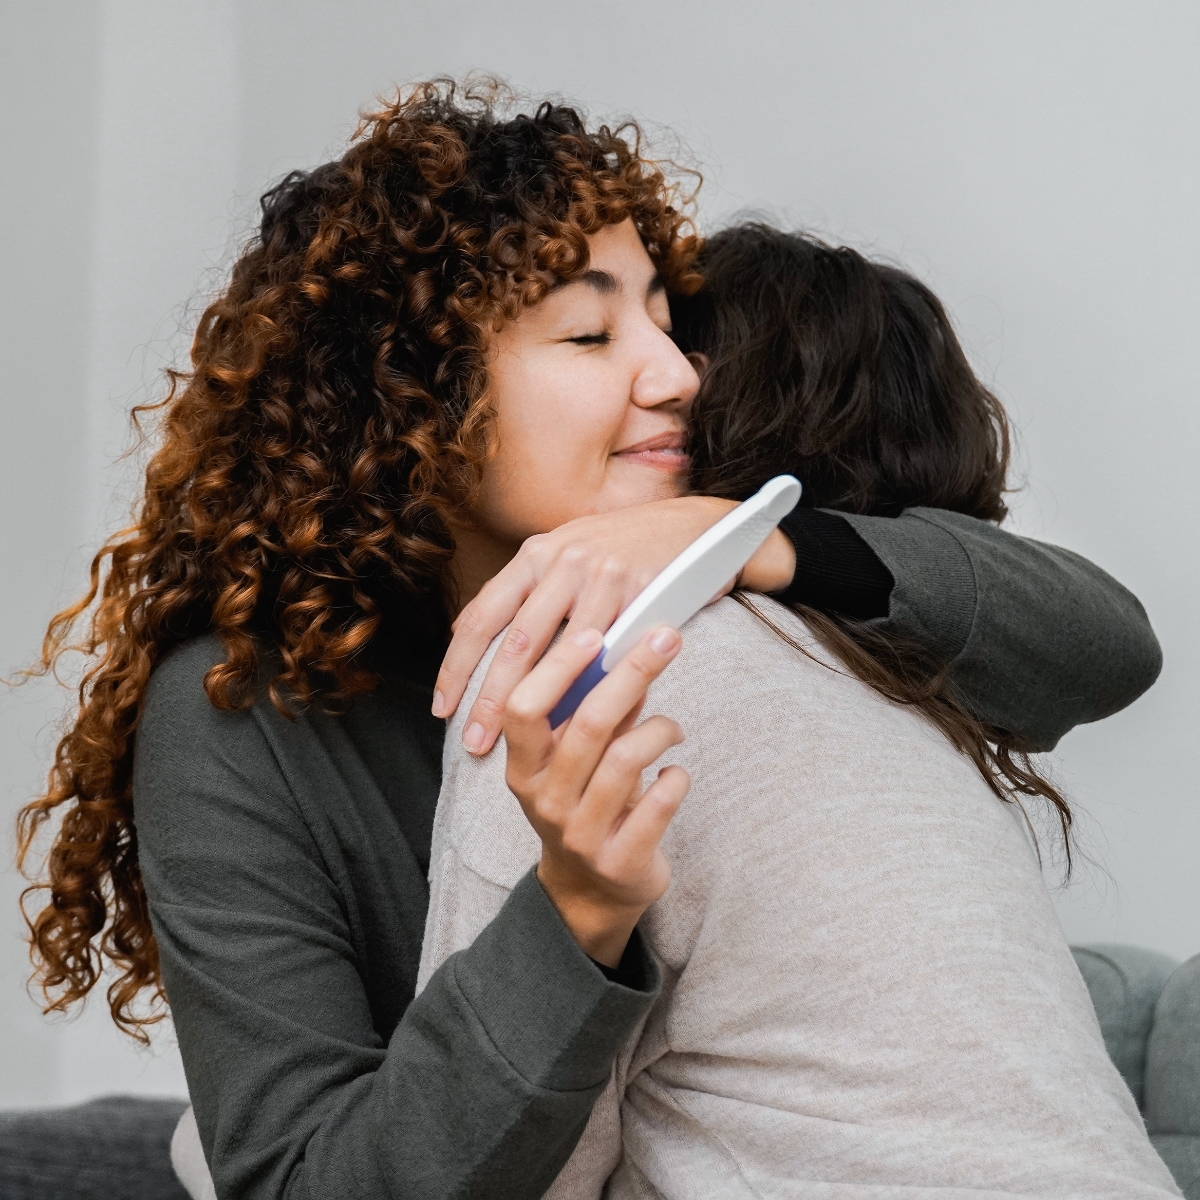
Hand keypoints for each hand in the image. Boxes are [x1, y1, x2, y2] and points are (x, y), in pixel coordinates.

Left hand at [434, 495, 795, 754]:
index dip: (457, 666)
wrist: (697, 526)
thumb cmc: (626, 551)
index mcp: (535, 554)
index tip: (443, 708)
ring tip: (528, 743)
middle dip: (489, 696)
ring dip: (541, 704)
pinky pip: (613, 649)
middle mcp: (561, 559)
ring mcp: (602, 573)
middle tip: (474, 741)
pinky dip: (594, 689)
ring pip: (561, 650)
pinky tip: (583, 721)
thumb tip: (486, 647)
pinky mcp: (642, 589)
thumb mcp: (569, 558)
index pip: (482, 615)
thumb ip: (533, 597)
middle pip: (514, 639)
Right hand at [503, 624, 689, 965]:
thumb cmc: (584, 805)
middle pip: (586, 724)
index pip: (524, 706)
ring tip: (674, 729)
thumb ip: (595, 710)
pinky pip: (658, 803)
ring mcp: (580, 834)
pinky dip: (676, 778)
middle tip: (666, 639)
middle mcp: (544, 799)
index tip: (597, 634)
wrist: (589, 892)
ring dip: (661, 731)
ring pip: (626, 760)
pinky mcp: (620, 860)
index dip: (558, 667)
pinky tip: (675, 775)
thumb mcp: (577, 759)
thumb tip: (625, 647)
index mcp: (523, 767)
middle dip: (632, 673)